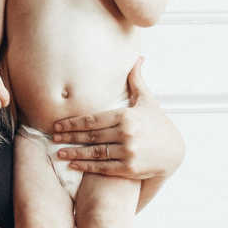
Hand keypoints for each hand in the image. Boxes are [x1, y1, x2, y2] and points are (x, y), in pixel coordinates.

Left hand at [52, 58, 184, 178]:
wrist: (175, 152)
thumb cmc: (158, 124)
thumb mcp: (148, 101)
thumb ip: (137, 81)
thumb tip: (137, 58)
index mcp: (127, 116)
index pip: (93, 119)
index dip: (73, 122)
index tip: (58, 124)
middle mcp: (127, 134)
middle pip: (91, 135)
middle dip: (69, 136)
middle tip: (53, 137)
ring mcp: (128, 152)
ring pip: (94, 152)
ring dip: (74, 152)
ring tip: (58, 153)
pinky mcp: (129, 168)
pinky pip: (103, 167)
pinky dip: (86, 166)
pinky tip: (73, 164)